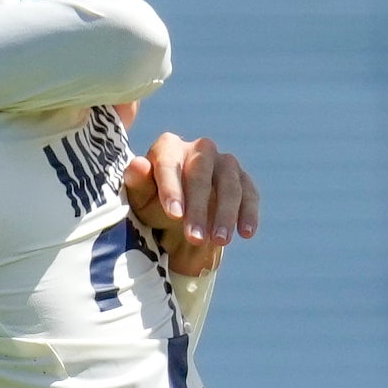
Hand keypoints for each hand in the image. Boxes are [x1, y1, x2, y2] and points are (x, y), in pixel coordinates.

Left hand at [124, 132, 258, 276]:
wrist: (178, 220)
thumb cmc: (153, 204)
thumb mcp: (140, 199)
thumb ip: (138, 183)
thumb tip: (139, 165)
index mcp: (169, 147)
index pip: (169, 164)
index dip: (172, 189)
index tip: (174, 215)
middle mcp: (200, 149)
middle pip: (201, 174)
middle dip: (199, 208)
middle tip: (194, 238)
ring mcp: (225, 163)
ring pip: (229, 185)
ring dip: (226, 214)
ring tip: (220, 241)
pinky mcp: (243, 180)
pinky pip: (249, 194)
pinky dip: (249, 214)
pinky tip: (246, 233)